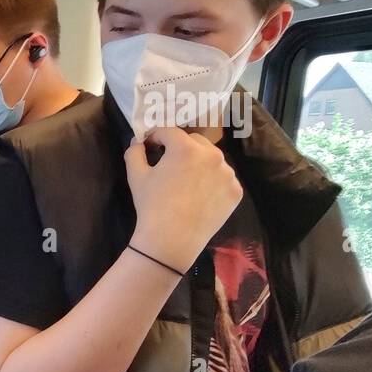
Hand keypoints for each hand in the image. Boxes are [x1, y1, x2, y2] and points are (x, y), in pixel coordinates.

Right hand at [125, 126, 241, 273]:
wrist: (172, 239)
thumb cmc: (151, 205)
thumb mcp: (136, 176)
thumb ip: (135, 152)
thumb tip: (138, 142)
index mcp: (186, 148)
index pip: (169, 132)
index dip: (156, 136)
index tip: (149, 145)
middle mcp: (212, 155)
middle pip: (195, 142)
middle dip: (180, 147)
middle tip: (169, 163)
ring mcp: (228, 174)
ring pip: (211, 160)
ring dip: (199, 164)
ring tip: (187, 182)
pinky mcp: (236, 191)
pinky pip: (222, 179)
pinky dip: (212, 182)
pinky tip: (200, 196)